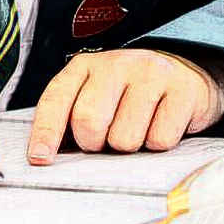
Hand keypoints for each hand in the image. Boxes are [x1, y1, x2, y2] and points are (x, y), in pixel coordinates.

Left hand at [28, 49, 223, 164]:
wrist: (183, 75)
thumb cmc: (127, 94)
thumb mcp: (94, 94)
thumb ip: (69, 116)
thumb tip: (46, 155)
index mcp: (83, 66)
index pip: (55, 100)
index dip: (45, 132)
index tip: (39, 159)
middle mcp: (114, 64)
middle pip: (88, 121)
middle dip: (92, 143)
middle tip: (104, 140)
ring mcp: (149, 74)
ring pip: (125, 137)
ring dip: (128, 147)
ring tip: (135, 129)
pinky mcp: (182, 90)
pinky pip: (160, 140)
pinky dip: (158, 145)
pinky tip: (159, 125)